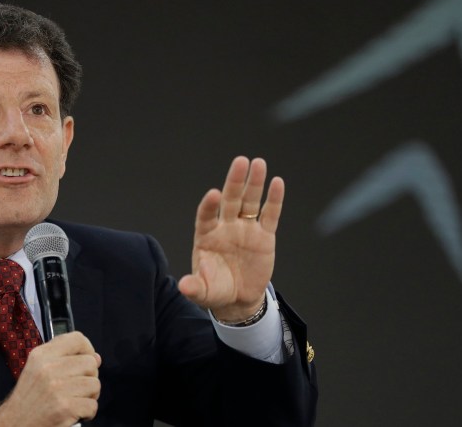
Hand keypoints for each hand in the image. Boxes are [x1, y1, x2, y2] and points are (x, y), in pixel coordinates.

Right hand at [0, 332, 100, 426]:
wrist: (14, 424)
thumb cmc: (28, 399)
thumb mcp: (37, 369)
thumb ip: (64, 359)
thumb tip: (96, 357)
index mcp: (41, 355)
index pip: (77, 339)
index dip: (88, 350)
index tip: (86, 360)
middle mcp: (49, 368)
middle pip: (91, 363)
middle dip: (90, 377)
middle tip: (78, 388)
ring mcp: (57, 387)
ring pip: (94, 384)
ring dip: (89, 396)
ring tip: (75, 400)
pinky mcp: (65, 407)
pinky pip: (92, 405)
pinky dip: (87, 413)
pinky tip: (74, 413)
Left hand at [178, 156, 283, 320]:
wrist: (238, 299)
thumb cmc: (215, 290)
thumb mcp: (203, 292)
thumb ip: (194, 287)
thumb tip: (184, 287)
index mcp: (206, 235)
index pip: (206, 215)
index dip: (209, 205)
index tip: (213, 194)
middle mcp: (225, 227)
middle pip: (230, 200)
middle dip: (234, 181)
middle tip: (240, 162)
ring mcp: (245, 229)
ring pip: (250, 202)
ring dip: (254, 183)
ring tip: (258, 163)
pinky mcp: (264, 236)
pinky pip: (269, 215)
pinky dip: (274, 200)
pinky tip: (277, 183)